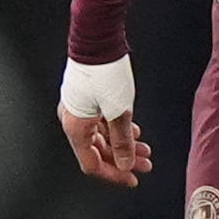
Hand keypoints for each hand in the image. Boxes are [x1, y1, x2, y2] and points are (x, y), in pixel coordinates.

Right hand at [58, 54, 153, 187]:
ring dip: (123, 144)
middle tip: (144, 164)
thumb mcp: (119, 112)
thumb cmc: (104, 72)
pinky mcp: (87, 99)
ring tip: (144, 149)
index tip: (132, 178)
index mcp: (75, 128)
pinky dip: (118, 129)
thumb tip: (126, 163)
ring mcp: (80, 109)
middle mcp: (73, 121)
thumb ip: (122, 141)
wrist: (98, 39)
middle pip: (98, 151)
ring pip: (102, 136)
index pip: (92, 163)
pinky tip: (133, 131)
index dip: (114, 174)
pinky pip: (101, 122)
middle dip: (123, 159)